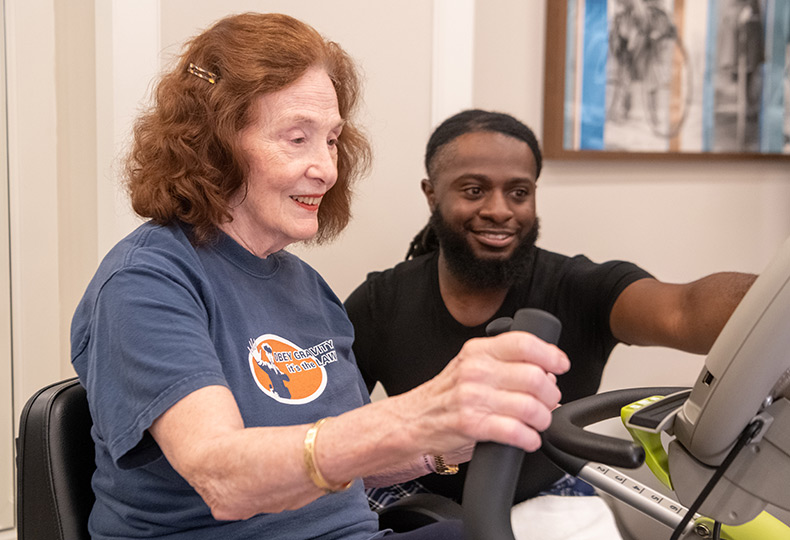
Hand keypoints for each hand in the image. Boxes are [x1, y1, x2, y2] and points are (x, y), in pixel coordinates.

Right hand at [405, 331, 569, 455]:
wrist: (410, 422)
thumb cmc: (444, 397)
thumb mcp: (470, 366)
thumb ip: (504, 364)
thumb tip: (546, 373)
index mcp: (478, 351)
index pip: (524, 343)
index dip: (550, 354)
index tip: (560, 365)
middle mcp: (476, 370)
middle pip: (535, 377)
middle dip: (551, 394)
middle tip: (549, 402)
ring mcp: (473, 397)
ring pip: (530, 406)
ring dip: (542, 419)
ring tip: (538, 423)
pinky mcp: (472, 425)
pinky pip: (515, 431)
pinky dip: (529, 438)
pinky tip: (527, 438)